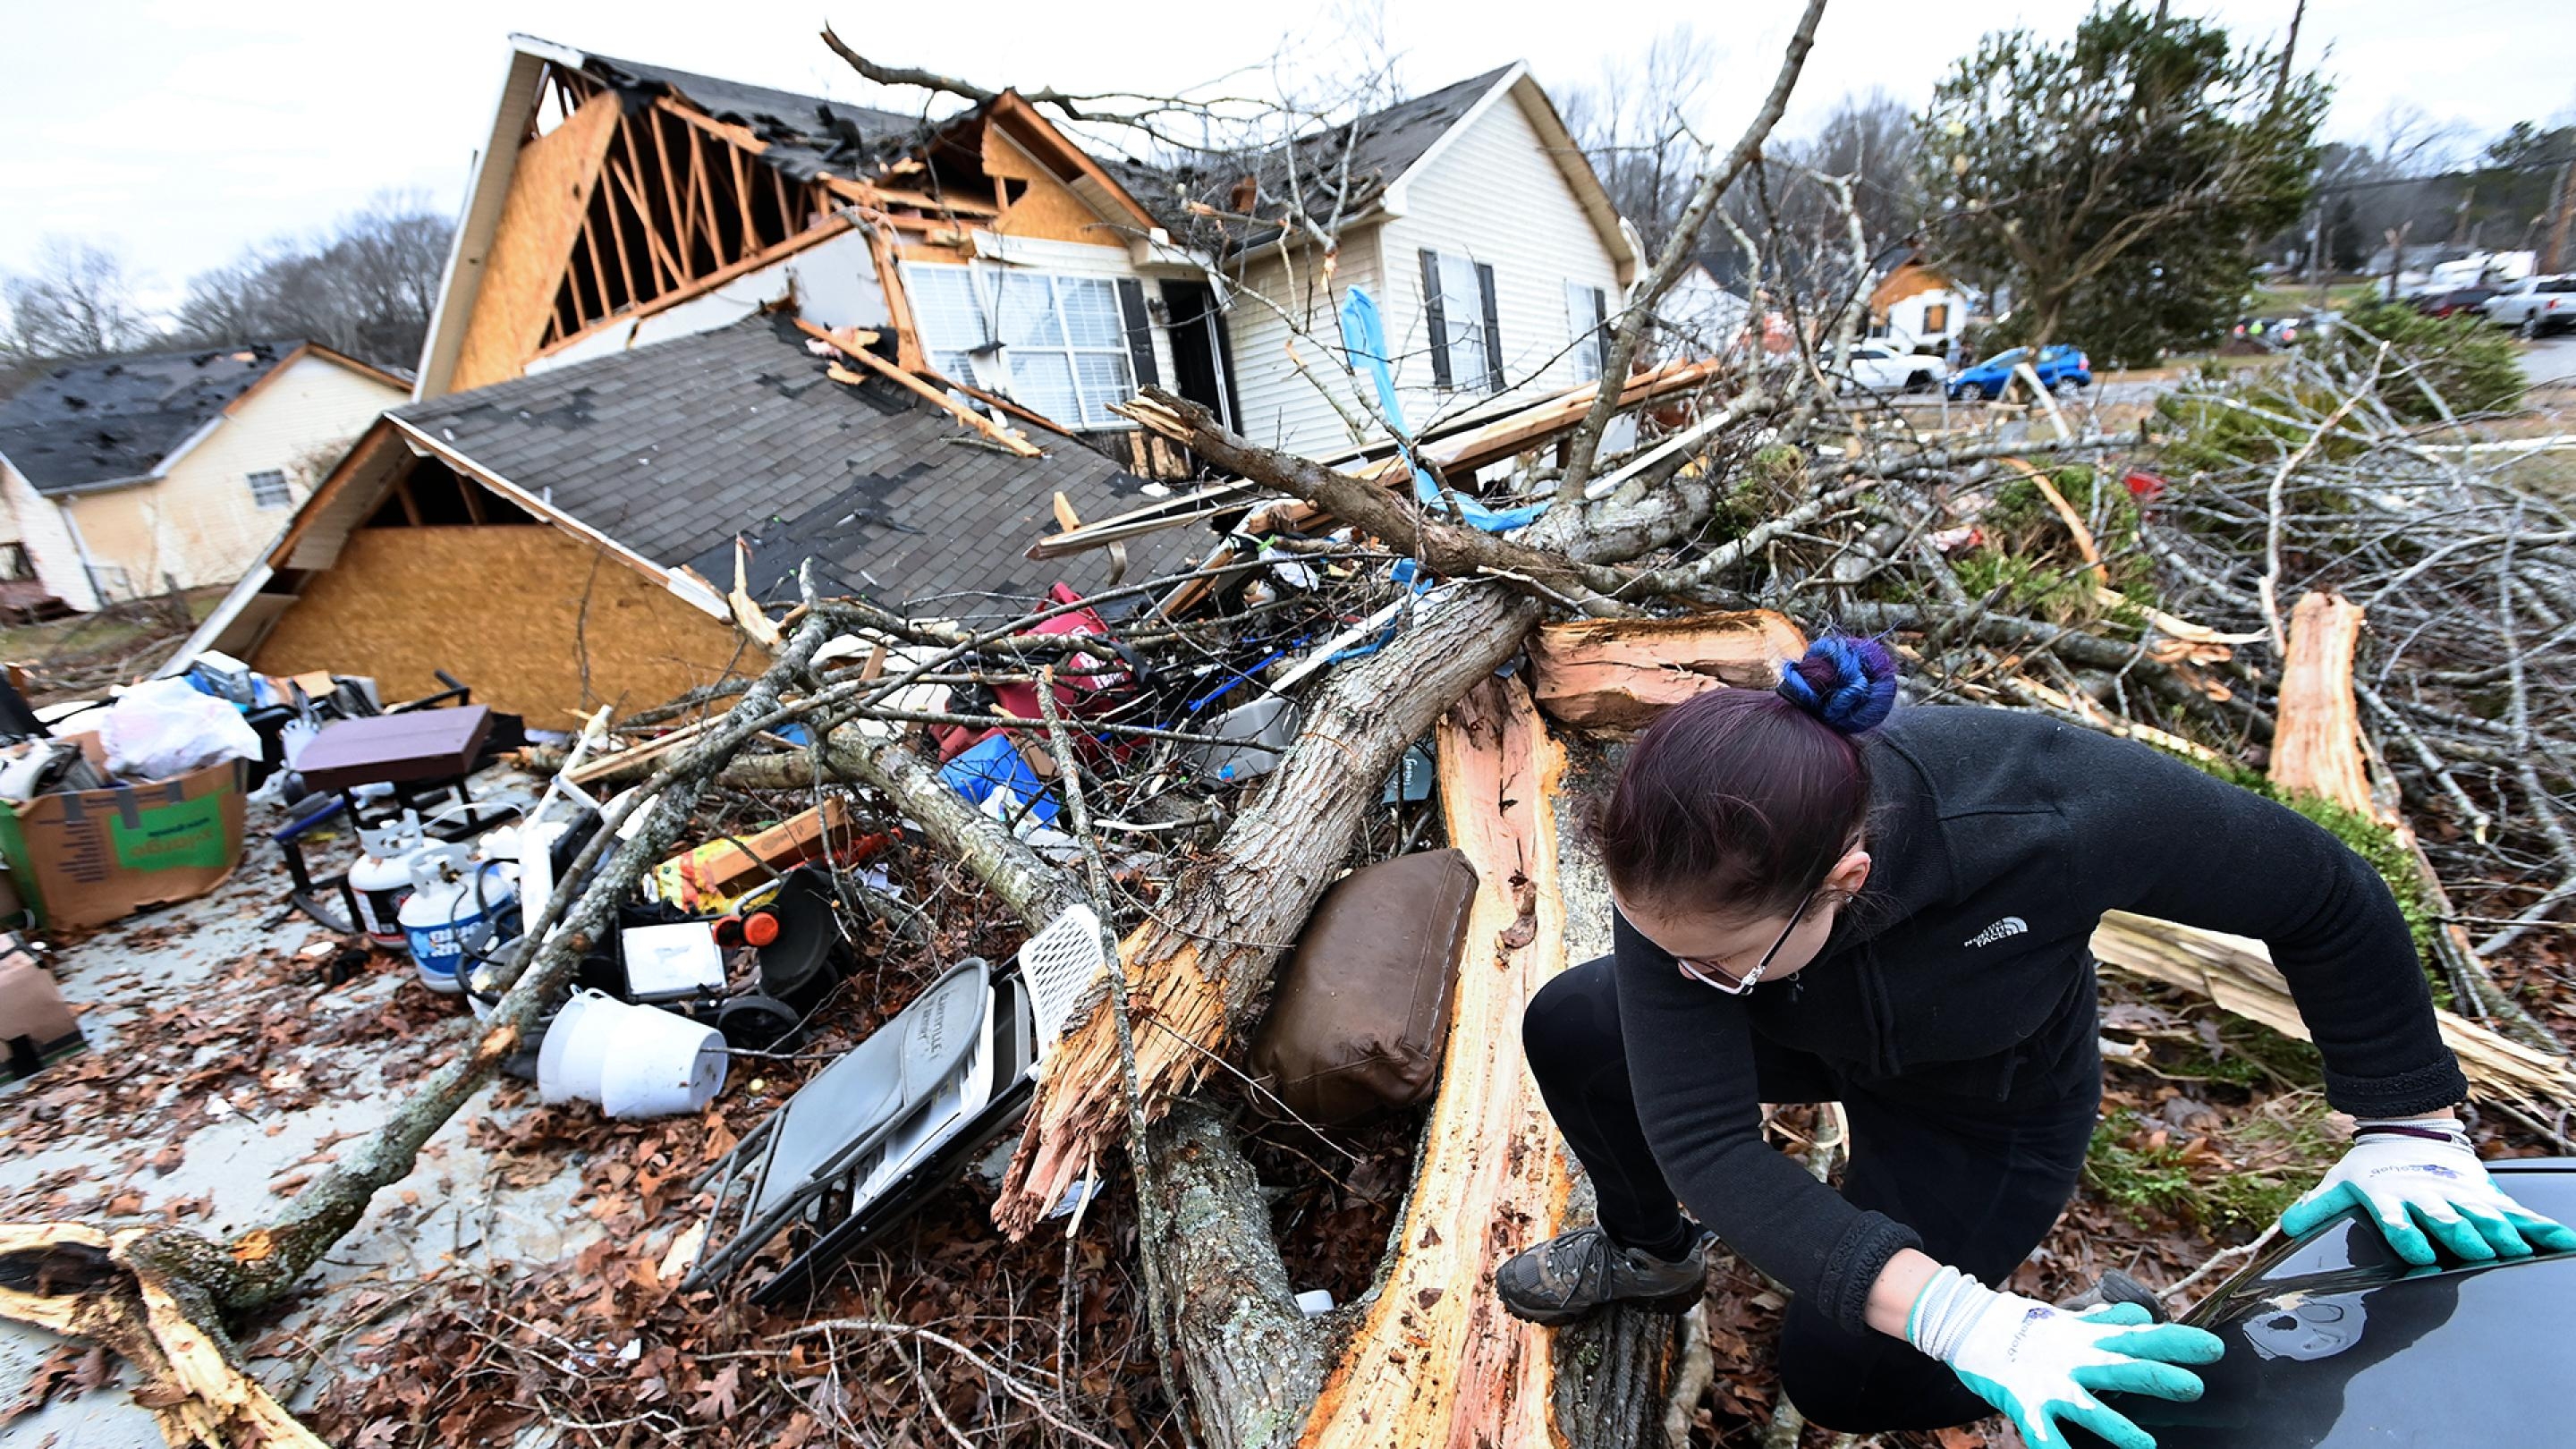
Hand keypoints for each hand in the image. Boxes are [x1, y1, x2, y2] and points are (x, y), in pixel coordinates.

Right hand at [1907, 1265, 2222, 1448]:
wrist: (1966, 1324)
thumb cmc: (2026, 1328)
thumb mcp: (2070, 1324)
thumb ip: (2107, 1324)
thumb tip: (2143, 1318)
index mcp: (2088, 1340)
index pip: (2139, 1338)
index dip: (2177, 1342)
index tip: (2213, 1348)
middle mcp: (2073, 1360)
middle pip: (2120, 1368)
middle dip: (2157, 1377)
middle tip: (2193, 1387)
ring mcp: (2048, 1383)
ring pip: (2086, 1408)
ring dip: (2115, 1427)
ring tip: (2144, 1446)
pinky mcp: (2023, 1403)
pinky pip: (2041, 1434)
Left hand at [2281, 1115, 2575, 1264]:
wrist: (2407, 1130)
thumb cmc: (2372, 1168)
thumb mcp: (2341, 1183)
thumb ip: (2317, 1208)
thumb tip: (2285, 1229)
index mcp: (2393, 1198)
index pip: (2397, 1220)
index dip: (2405, 1234)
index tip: (2415, 1253)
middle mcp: (2429, 1199)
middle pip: (2447, 1219)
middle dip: (2461, 1235)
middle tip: (2478, 1251)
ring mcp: (2460, 1197)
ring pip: (2483, 1217)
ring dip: (2499, 1232)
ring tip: (2515, 1248)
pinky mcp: (2486, 1196)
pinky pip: (2517, 1214)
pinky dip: (2540, 1228)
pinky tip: (2563, 1241)